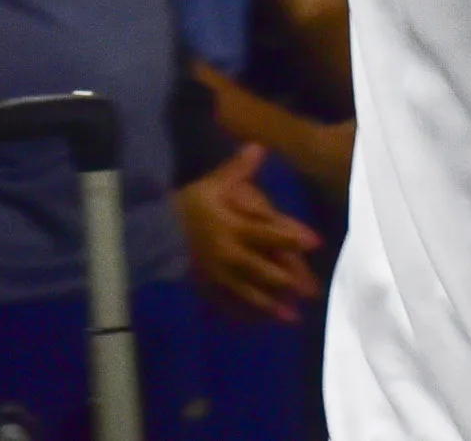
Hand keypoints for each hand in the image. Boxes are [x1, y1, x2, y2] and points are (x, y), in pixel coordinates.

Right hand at [176, 146, 321, 323]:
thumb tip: (259, 146)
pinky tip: (259, 324)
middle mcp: (228, 252)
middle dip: (286, 279)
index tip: (315, 243)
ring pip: (247, 290)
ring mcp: (218, 273)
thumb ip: (238, 168)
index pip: (267, 231)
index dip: (291, 237)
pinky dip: (245, 314)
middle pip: (260, 267)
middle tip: (312, 290)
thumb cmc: (190, 203)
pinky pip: (228, 303)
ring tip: (292, 316)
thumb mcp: (213, 182)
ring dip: (270, 304)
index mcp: (232, 225)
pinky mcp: (209, 286)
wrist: (155, 230)